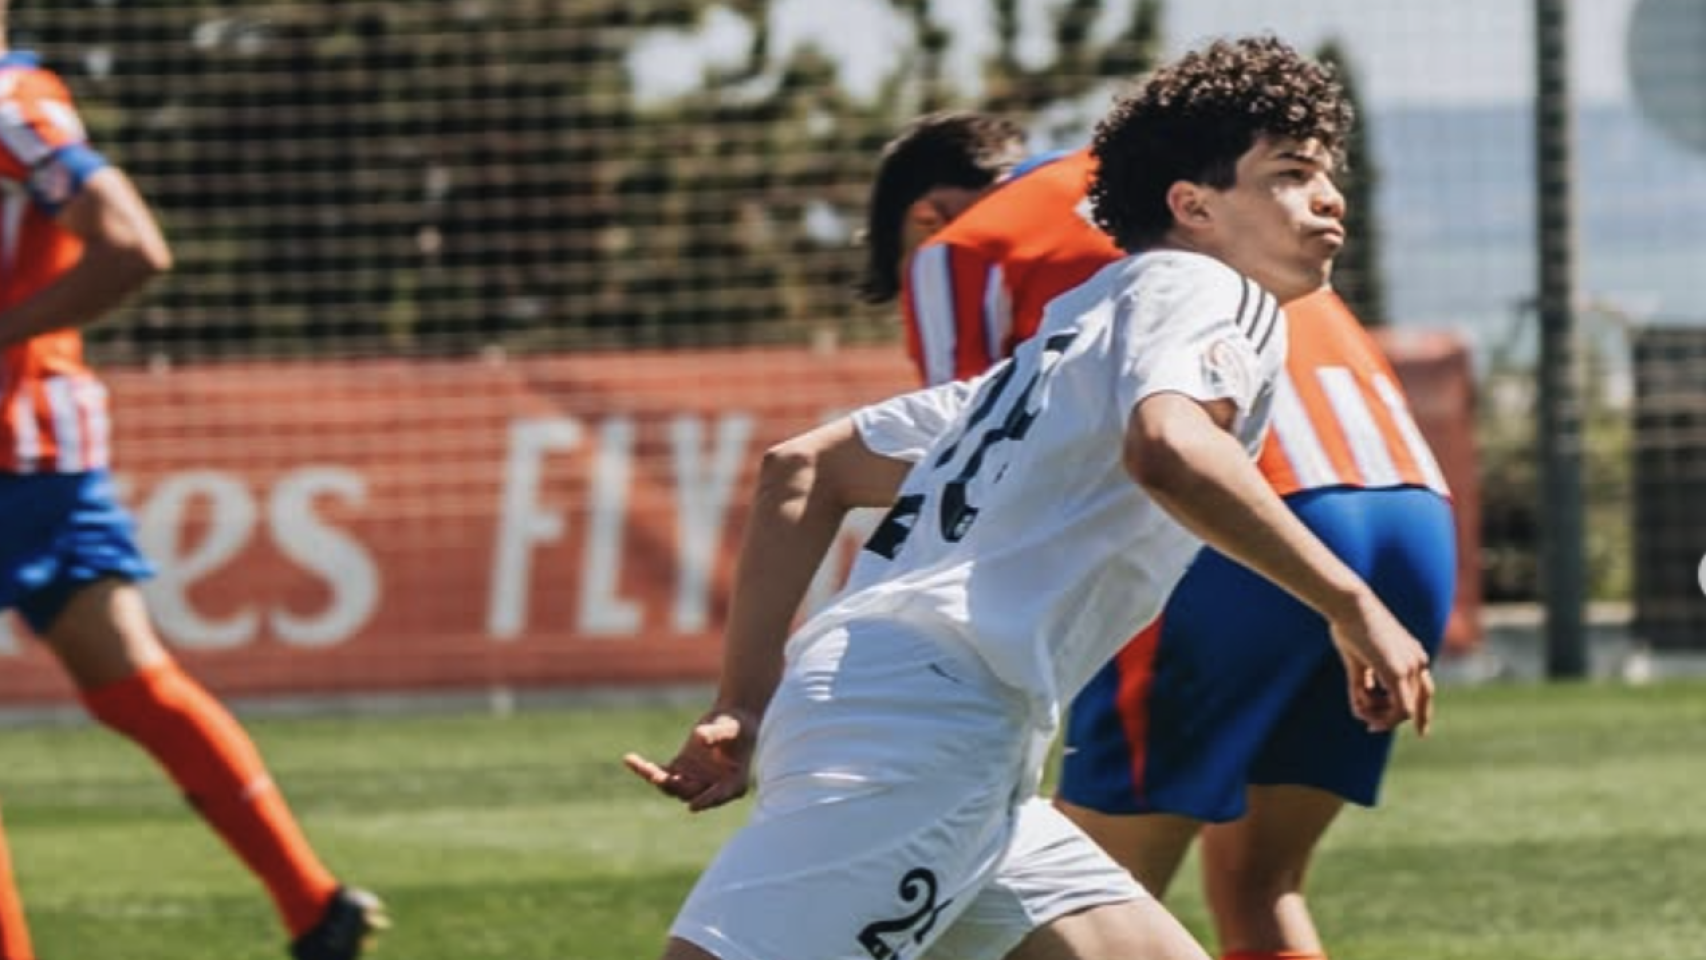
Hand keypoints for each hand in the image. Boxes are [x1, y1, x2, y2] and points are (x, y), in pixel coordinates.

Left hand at [622, 707, 757, 811]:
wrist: (730, 719)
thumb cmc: (736, 725)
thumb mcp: (730, 728)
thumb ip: (716, 734)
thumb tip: (699, 739)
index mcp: (732, 783)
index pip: (720, 796)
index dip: (707, 801)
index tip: (693, 806)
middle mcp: (711, 787)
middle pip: (689, 793)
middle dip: (673, 786)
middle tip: (657, 778)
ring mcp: (693, 780)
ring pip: (671, 786)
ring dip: (655, 777)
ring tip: (638, 764)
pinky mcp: (679, 770)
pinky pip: (660, 773)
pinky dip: (645, 768)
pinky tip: (630, 759)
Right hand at [1328, 592, 1435, 736]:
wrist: (1349, 604)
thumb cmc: (1348, 624)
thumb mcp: (1357, 660)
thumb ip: (1363, 684)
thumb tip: (1362, 707)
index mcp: (1413, 654)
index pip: (1423, 691)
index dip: (1416, 712)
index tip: (1383, 721)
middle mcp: (1418, 661)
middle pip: (1418, 703)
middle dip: (1398, 721)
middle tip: (1372, 728)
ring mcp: (1411, 666)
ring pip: (1405, 711)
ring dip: (1381, 717)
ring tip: (1358, 708)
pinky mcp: (1397, 672)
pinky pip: (1399, 709)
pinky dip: (1382, 717)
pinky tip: (1363, 714)